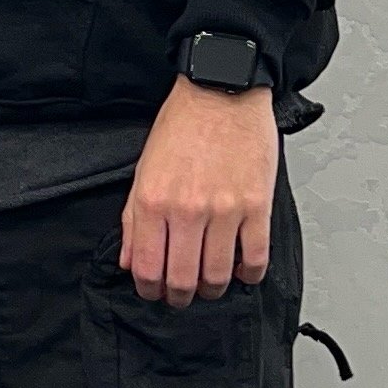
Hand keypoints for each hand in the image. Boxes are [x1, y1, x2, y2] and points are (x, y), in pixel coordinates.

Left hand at [119, 79, 277, 307]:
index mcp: (152, 201)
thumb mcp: (143, 169)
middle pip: (181, 280)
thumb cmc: (183, 125)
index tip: (154, 292)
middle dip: (179, 297)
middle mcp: (186, 210)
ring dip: (213, 289)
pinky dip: (249, 274)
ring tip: (211, 285)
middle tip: (182, 295)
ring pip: (218, 275)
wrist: (221, 91)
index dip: (149, 291)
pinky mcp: (256, 206)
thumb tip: (131, 261)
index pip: (146, 268)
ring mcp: (223, 210)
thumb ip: (133, 220)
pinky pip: (255, 258)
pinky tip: (242, 271)